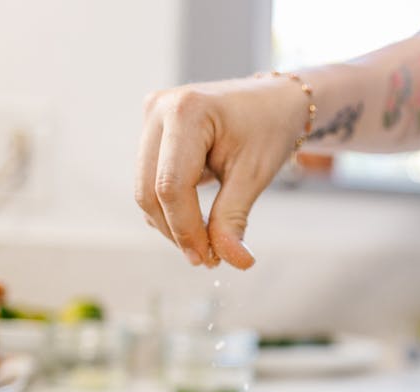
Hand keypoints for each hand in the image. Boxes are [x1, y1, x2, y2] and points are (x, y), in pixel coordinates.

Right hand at [135, 76, 307, 268]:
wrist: (274, 101)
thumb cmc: (269, 128)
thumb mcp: (255, 174)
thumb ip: (234, 217)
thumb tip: (232, 261)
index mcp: (185, 111)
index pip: (170, 186)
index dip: (185, 229)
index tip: (208, 259)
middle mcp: (158, 109)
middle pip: (149, 190)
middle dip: (176, 231)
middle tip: (208, 259)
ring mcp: (150, 118)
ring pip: (145, 190)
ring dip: (172, 224)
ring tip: (208, 243)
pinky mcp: (152, 132)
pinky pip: (151, 181)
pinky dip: (171, 208)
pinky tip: (198, 222)